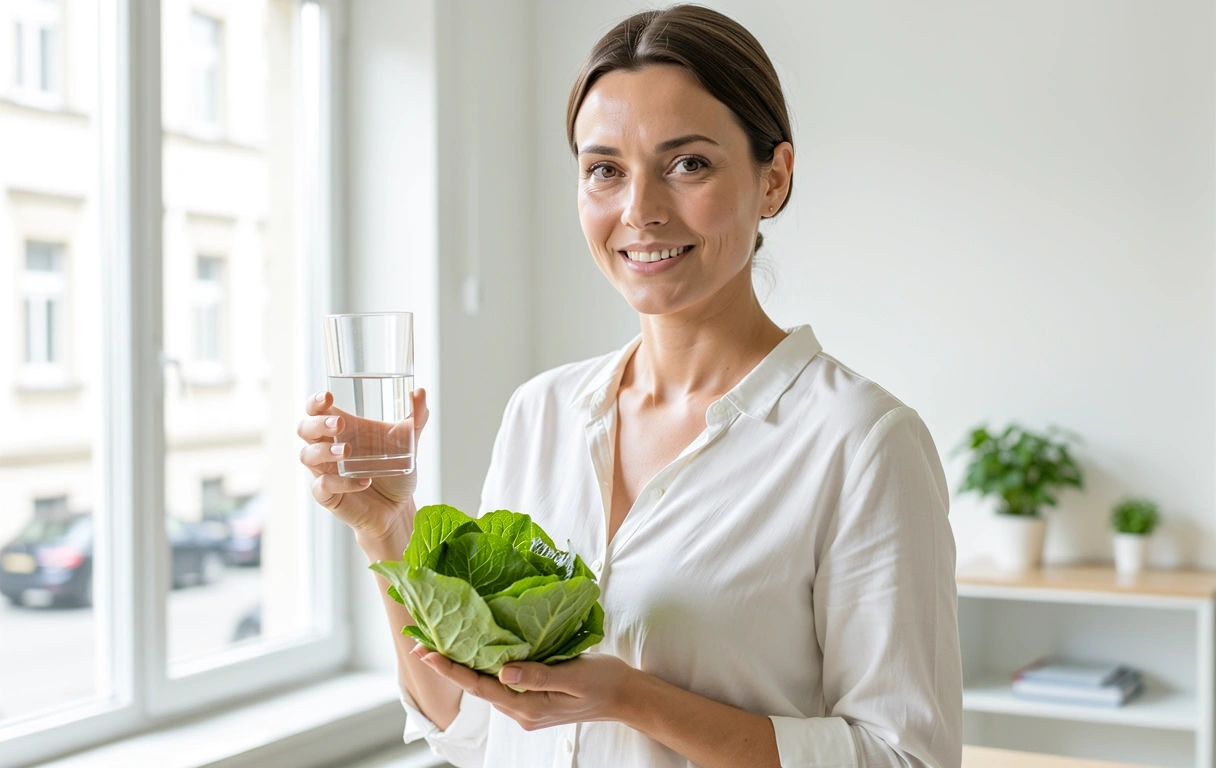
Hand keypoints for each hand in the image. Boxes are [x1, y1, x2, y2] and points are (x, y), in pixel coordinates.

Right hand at [297, 388, 429, 540]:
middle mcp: (328, 448)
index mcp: (343, 429)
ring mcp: (325, 472)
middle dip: (317, 424)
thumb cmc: (395, 470)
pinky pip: (323, 487)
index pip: (316, 410)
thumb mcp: (408, 442)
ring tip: (347, 451)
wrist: (398, 507)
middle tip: (339, 424)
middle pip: (305, 429)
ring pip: (308, 456)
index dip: (315, 402)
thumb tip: (421, 392)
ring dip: (324, 451)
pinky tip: (363, 481)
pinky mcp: (328, 495)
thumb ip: (416, 418)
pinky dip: (341, 483)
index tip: (327, 396)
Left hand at [412, 646, 636, 730]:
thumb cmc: (606, 683)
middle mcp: (521, 711)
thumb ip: (540, 676)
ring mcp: (526, 707)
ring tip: (440, 643)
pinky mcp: (532, 698)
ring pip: (487, 684)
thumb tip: (504, 671)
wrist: (626, 697)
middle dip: (449, 664)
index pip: (481, 686)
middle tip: (422, 643)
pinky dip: (485, 666)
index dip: (452, 668)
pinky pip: (501, 682)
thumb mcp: (575, 676)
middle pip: (477, 686)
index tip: (427, 652)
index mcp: (529, 707)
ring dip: (464, 664)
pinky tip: (477, 651)